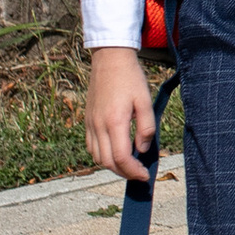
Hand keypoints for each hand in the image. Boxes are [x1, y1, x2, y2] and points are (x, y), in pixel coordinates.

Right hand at [85, 47, 159, 184]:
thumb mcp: (145, 101)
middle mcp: (99, 125)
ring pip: (97, 157)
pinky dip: (102, 156)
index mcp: (115, 121)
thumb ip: (146, 128)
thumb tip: (142, 149)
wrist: (109, 59)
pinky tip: (114, 153)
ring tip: (129, 165)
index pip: (122, 158)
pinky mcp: (88, 120)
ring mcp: (91, 124)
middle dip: (125, 173)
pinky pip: (91, 147)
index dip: (134, 171)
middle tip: (139, 173)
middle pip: (108, 162)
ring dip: (113, 166)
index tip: (145, 175)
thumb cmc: (130, 78)